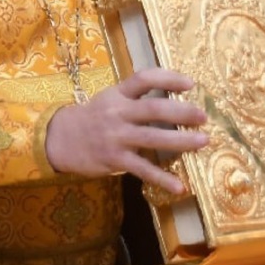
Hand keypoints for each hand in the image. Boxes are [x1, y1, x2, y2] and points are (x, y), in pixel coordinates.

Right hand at [44, 68, 207, 193]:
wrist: (61, 139)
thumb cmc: (93, 118)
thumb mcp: (110, 98)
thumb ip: (135, 97)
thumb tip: (173, 97)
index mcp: (118, 94)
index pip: (144, 78)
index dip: (168, 78)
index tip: (190, 84)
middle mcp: (118, 113)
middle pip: (154, 109)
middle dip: (182, 112)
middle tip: (203, 117)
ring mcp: (116, 137)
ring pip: (154, 137)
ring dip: (181, 140)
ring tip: (203, 141)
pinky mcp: (115, 159)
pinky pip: (143, 169)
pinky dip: (162, 178)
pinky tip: (179, 186)